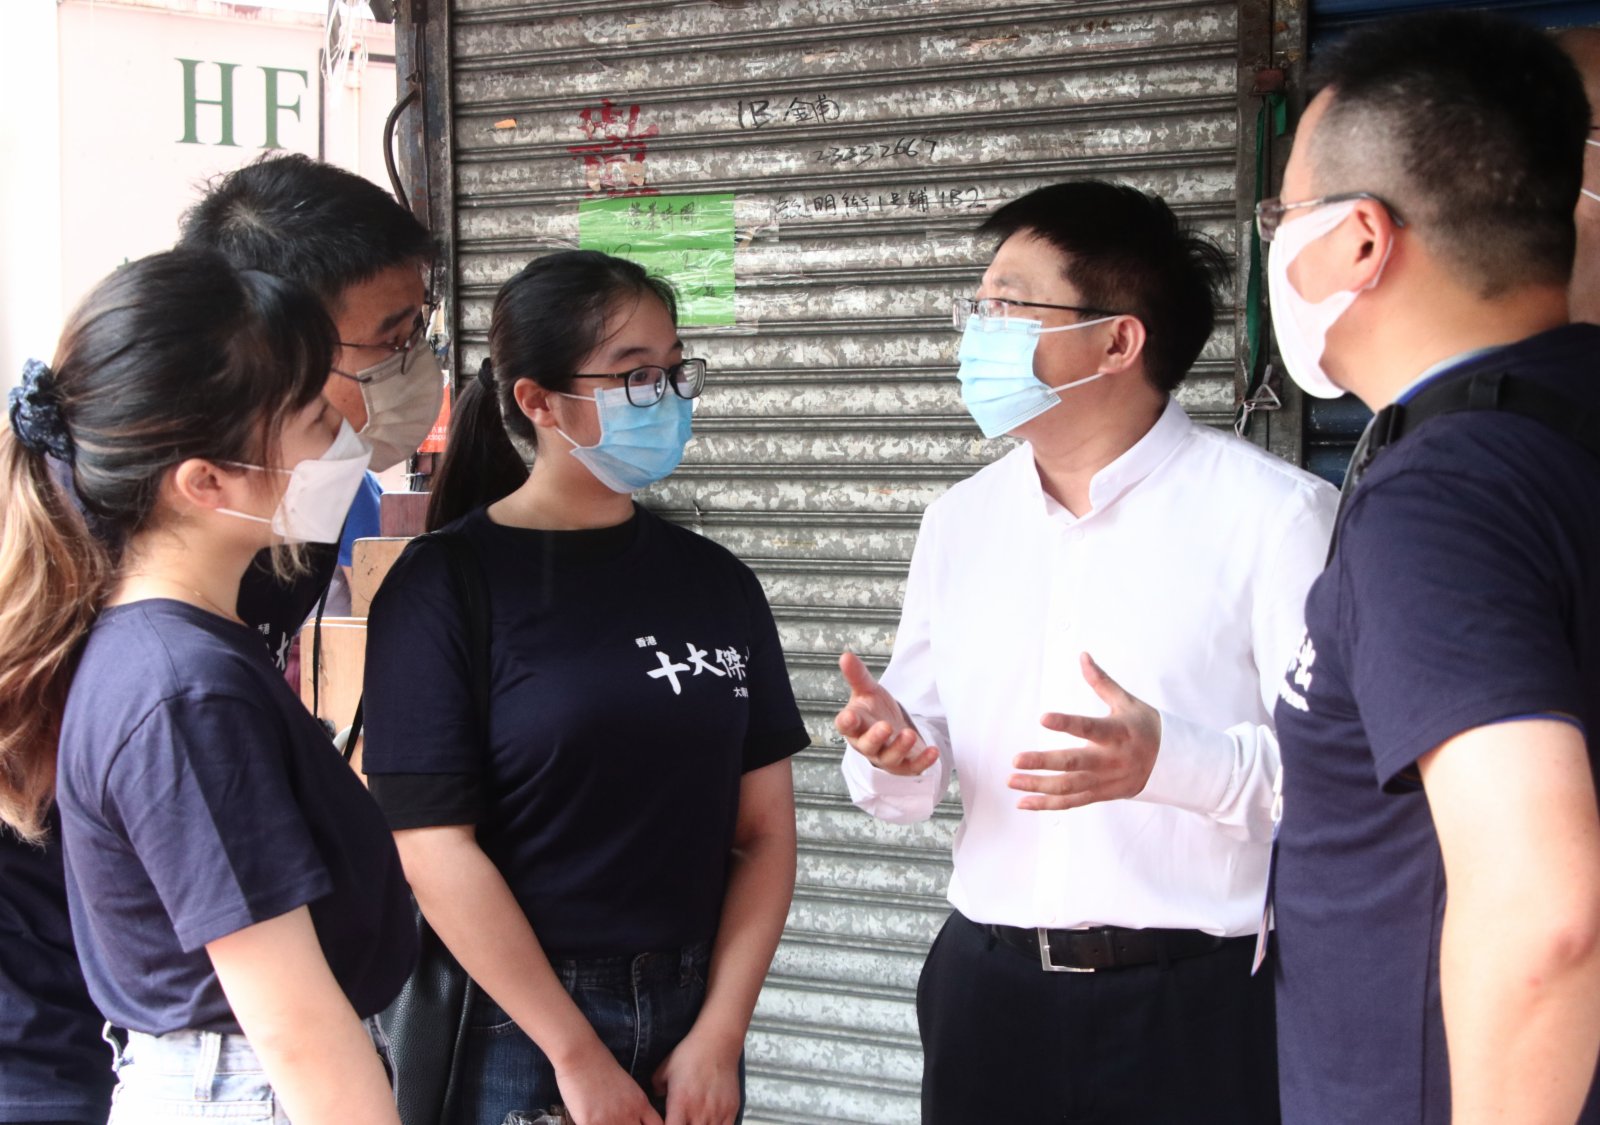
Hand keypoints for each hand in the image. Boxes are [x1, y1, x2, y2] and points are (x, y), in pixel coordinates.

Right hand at [553, 1041, 662, 1124]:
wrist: (580, 1055)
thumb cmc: (600, 1066)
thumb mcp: (626, 1085)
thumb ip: (633, 1104)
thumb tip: (634, 1118)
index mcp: (640, 1102)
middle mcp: (629, 1114)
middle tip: (622, 1124)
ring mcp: (611, 1121)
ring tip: (606, 1122)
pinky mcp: (591, 1124)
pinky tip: (591, 1123)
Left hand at [650, 1028, 741, 1124]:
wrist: (718, 1041)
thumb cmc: (691, 1053)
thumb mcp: (664, 1069)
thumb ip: (656, 1089)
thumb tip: (657, 1098)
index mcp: (680, 1102)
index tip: (666, 1124)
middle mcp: (699, 1111)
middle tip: (681, 1121)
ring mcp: (717, 1112)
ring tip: (694, 1122)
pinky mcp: (731, 1110)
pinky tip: (709, 1123)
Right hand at [833, 651, 937, 775]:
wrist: (892, 732)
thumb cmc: (874, 712)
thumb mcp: (867, 691)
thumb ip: (857, 676)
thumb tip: (846, 655)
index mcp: (855, 725)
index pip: (845, 726)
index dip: (846, 722)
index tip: (850, 716)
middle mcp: (867, 744)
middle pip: (867, 745)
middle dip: (876, 737)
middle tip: (885, 727)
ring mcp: (885, 757)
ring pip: (889, 757)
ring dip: (899, 748)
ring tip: (909, 734)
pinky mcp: (904, 766)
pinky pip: (913, 767)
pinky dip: (923, 761)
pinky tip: (933, 751)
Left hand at [1009, 652, 1161, 810]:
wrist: (1176, 764)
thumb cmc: (1147, 727)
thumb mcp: (1127, 702)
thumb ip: (1101, 681)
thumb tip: (1083, 655)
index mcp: (1117, 732)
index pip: (1088, 727)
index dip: (1066, 723)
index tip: (1043, 718)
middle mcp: (1110, 759)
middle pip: (1073, 763)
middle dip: (1043, 763)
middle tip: (1016, 760)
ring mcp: (1105, 780)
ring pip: (1069, 787)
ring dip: (1038, 786)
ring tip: (1012, 781)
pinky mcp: (1102, 794)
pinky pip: (1072, 803)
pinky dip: (1047, 805)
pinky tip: (1023, 802)